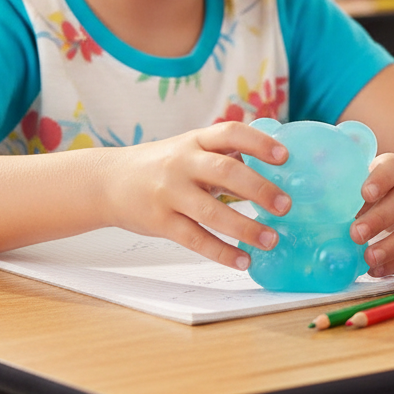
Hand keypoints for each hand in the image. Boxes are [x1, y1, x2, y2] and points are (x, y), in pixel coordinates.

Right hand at [106, 121, 290, 271]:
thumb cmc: (162, 164)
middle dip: (258, 188)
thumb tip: (271, 168)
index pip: (231, 132)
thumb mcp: (189, 149)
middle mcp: (182, 162)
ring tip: (272, 239)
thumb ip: (224, 156)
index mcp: (195, 140)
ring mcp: (169, 192)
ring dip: (246, 228)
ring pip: (212, 212)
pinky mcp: (160, 222)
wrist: (109, 181)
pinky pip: (196, 240)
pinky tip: (244, 261)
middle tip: (285, 205)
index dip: (259, 142)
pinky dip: (222, 252)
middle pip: (225, 171)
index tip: (285, 156)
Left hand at [349, 153, 393, 276]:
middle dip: (381, 218)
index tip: (364, 193)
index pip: (393, 168)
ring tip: (369, 258)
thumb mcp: (368, 176)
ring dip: (392, 246)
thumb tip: (315, 198)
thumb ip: (348, 184)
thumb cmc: (383, 187)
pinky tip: (377, 269)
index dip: (380, 179)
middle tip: (355, 234)